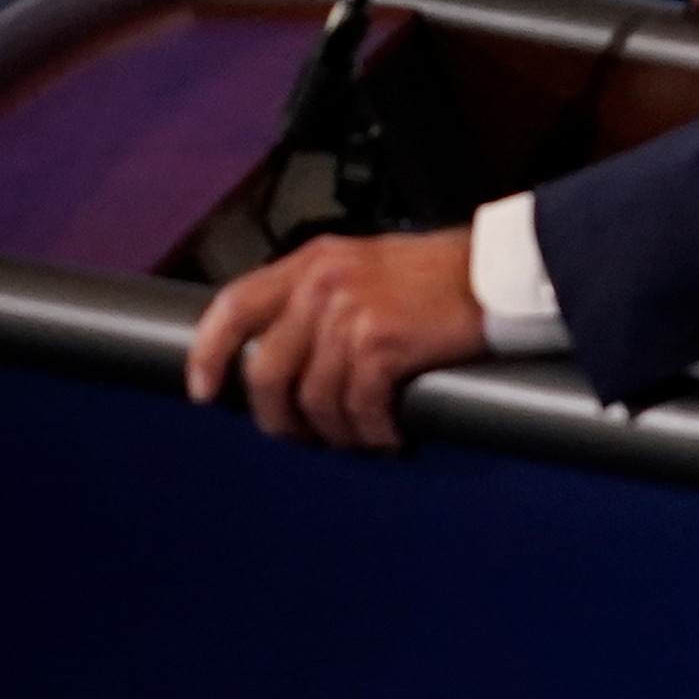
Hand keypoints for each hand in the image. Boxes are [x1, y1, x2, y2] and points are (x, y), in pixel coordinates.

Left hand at [181, 227, 485, 451]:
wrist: (496, 270)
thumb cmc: (435, 275)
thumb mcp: (361, 266)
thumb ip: (317, 297)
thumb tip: (282, 353)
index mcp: (310, 262)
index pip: (233, 305)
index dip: (208, 352)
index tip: (202, 391)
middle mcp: (322, 283)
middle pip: (267, 371)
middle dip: (277, 417)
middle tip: (299, 436)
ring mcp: (351, 312)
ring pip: (313, 399)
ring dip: (335, 432)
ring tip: (358, 437)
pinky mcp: (384, 342)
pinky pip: (359, 408)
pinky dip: (372, 432)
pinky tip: (390, 434)